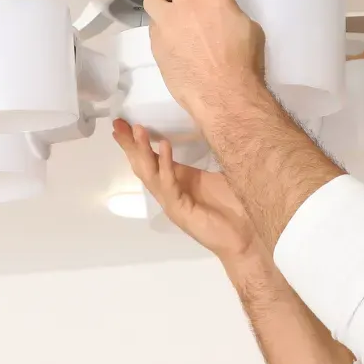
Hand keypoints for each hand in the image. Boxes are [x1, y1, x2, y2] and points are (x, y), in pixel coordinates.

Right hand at [112, 119, 260, 263]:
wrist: (245, 240)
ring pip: (151, 174)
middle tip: (118, 124)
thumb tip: (215, 131)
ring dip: (143, 151)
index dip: (137, 144)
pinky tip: (164, 146)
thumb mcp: (220, 177)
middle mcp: (170, 192)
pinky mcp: (180, 210)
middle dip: (130, 145)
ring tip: (138, 130)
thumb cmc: (235, 210)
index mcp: (176, 183)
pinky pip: (169, 184)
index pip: (151, 160)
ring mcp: (172, 203)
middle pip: (143, 166)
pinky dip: (166, 165)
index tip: (123, 125)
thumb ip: (213, 158)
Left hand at [142, 0, 265, 117]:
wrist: (223, 96)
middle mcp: (187, 3)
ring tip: (173, 19)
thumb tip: (220, 10)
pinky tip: (174, 45)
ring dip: (163, 4)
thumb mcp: (249, 28)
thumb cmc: (244, 64)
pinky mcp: (156, 43)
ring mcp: (168, 23)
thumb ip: (229, 10)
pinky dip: (162, 32)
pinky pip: (154, 28)